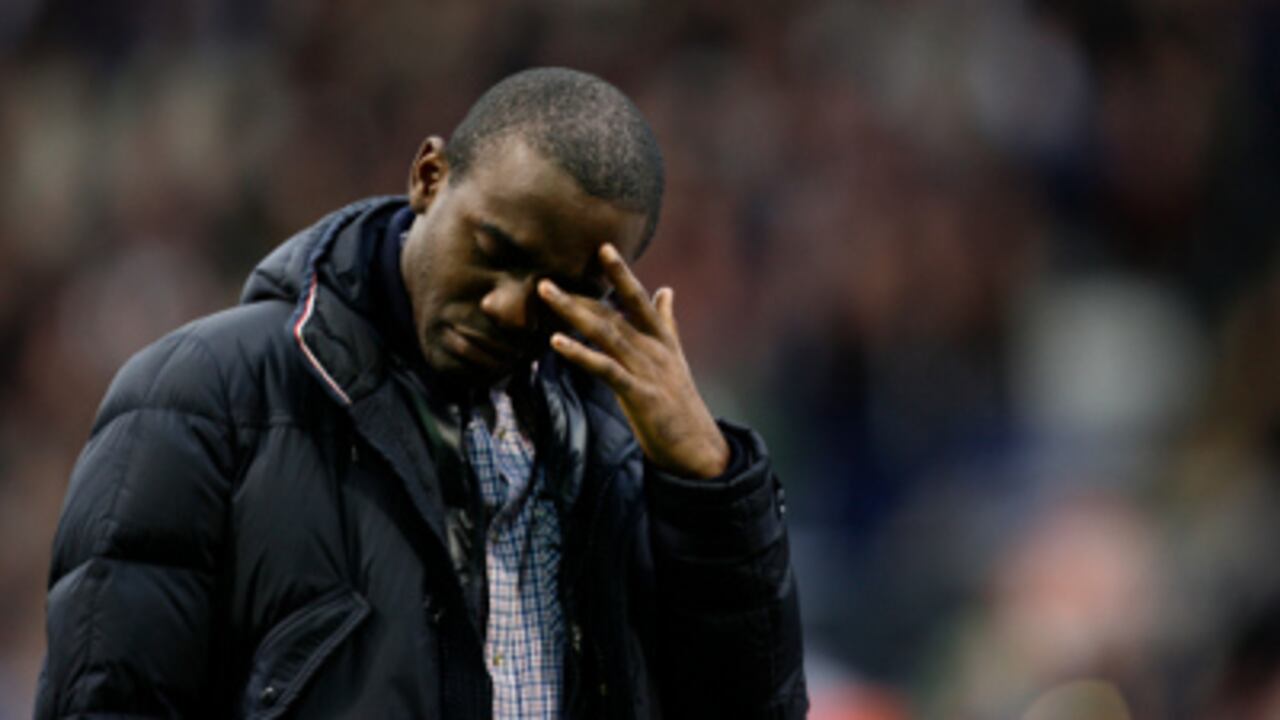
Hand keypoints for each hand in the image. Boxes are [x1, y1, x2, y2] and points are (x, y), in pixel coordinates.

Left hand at [537, 244, 729, 478]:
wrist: (698, 447)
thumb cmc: (680, 403)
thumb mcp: (675, 358)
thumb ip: (667, 322)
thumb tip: (666, 289)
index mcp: (662, 340)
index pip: (638, 300)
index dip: (621, 274)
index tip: (603, 247)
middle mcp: (655, 349)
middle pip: (614, 313)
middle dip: (581, 293)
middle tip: (546, 276)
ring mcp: (648, 371)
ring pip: (606, 333)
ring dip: (573, 312)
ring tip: (546, 295)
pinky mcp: (640, 395)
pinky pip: (605, 369)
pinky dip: (580, 353)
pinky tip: (557, 341)